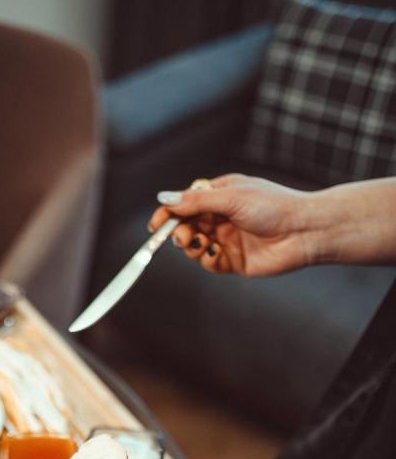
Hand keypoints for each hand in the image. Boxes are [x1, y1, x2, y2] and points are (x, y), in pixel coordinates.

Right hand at [149, 174, 314, 276]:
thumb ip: (195, 202)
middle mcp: (221, 217)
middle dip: (178, 232)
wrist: (304, 231)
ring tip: (198, 244)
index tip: (155, 225)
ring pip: (194, 246)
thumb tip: (163, 199)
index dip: (168, 214)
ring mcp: (227, 240)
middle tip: (182, 237)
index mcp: (220, 196)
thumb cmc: (273, 206)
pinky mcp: (234, 261)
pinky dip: (207, 259)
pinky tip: (215, 254)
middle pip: (185, 226)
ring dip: (191, 246)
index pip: (185, 204)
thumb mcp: (230, 198)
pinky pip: (209, 262)